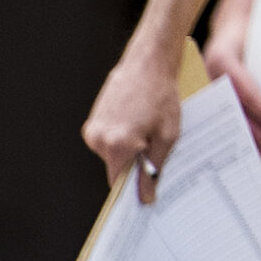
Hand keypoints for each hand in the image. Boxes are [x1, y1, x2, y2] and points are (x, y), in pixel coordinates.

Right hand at [84, 40, 184, 203]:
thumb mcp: (168, 135)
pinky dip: (124, 137)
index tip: (145, 198)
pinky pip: (109, 139)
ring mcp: (92, 129)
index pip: (119, 183)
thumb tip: (146, 196)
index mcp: (116, 145)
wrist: (148, 62)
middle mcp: (98, 139)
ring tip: (151, 131)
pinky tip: (141, 123)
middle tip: (158, 156)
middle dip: (136, 165)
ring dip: (131, 149)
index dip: (133, 190)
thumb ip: (155, 167)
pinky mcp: (93, 120)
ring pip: (113, 154)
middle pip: (116, 168)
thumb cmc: (163, 96)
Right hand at [201, 20, 260, 156]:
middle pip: (236, 109)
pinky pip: (222, 111)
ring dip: (245, 134)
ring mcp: (207, 81)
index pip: (247, 92)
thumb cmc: (251, 28)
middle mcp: (211, 72)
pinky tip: (246, 142)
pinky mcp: (209, 86)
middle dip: (255, 131)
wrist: (231, 20)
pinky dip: (235, 126)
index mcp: (224, 60)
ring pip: (226, 114)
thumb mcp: (260, 39)